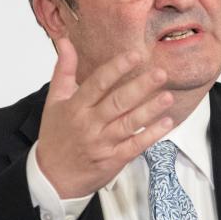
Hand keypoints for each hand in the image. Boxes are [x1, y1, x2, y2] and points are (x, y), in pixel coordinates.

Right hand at [34, 38, 174, 198]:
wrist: (52, 177)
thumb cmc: (55, 137)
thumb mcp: (54, 101)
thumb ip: (63, 70)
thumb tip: (65, 42)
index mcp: (75, 107)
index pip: (98, 83)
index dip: (117, 68)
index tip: (136, 55)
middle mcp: (89, 124)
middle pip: (117, 102)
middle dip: (140, 87)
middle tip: (160, 73)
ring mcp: (102, 143)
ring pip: (129, 123)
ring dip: (150, 110)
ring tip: (168, 96)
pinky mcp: (113, 160)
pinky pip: (135, 146)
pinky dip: (151, 135)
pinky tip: (166, 123)